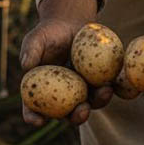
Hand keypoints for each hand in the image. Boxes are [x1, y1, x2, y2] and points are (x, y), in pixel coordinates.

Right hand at [19, 0, 112, 126]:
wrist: (70, 24)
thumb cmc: (48, 34)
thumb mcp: (36, 39)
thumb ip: (31, 51)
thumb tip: (26, 65)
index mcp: (40, 92)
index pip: (32, 109)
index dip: (34, 117)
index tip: (39, 120)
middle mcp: (61, 97)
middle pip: (67, 114)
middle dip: (76, 117)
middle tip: (82, 110)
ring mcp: (81, 91)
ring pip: (90, 103)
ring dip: (99, 101)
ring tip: (106, 90)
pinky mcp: (98, 81)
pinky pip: (106, 87)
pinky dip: (113, 87)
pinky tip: (117, 82)